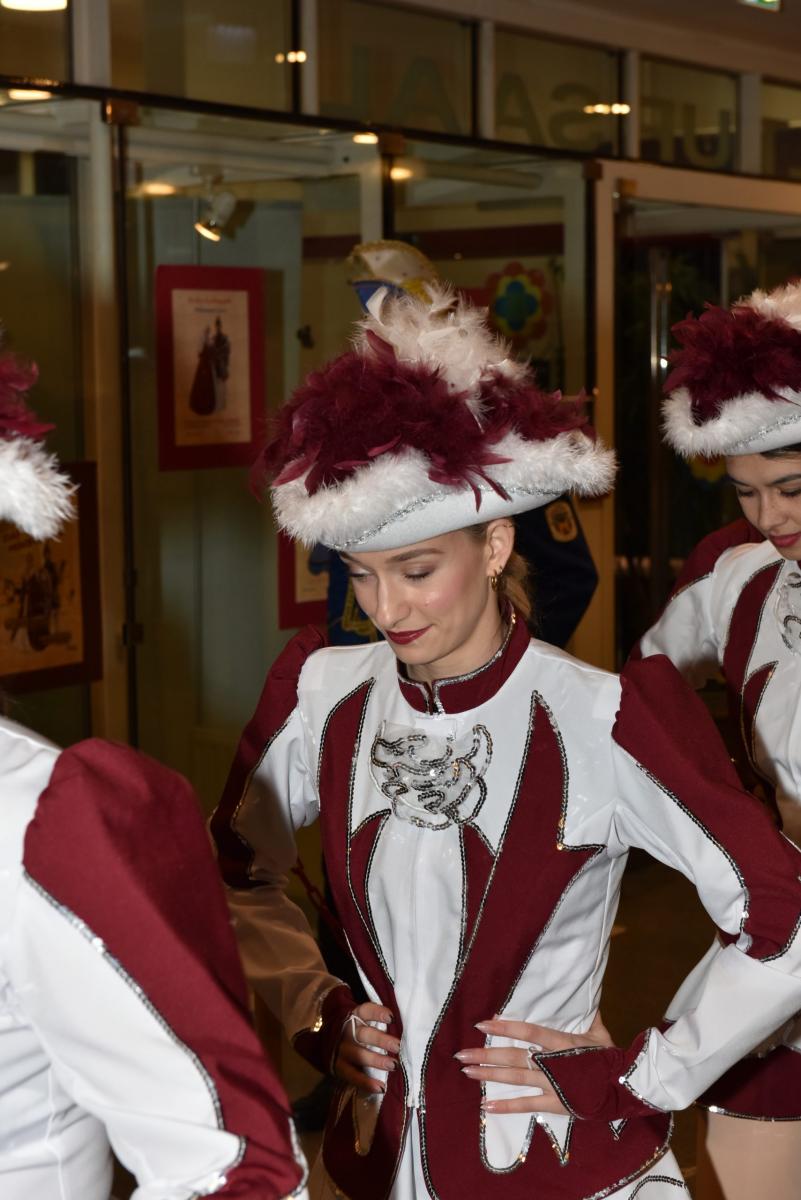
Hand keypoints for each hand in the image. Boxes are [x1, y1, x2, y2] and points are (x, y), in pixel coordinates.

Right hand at [334, 1002, 399, 1093]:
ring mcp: (341, 1050)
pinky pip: (352, 1076)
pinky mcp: (339, 1068)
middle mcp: (347, 1032)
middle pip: (364, 1034)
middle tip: (397, 1046)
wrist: (330, 1045)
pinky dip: (366, 1083)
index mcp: (354, 1017)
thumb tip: (405, 1030)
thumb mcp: (362, 1022)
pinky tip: (381, 1088)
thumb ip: (378, 1024)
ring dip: (377, 1060)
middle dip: (381, 1040)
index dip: (377, 1013)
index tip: (391, 1018)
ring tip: (393, 1065)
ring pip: (359, 1055)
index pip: (365, 1011)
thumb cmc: (356, 1033)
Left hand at [455, 1011, 613, 1114]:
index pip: (528, 1031)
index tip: (483, 1023)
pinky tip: (487, 1107)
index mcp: (561, 1042)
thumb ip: (586, 1013)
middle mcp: (552, 1062)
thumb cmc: (611, 1057)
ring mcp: (553, 1084)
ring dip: (490, 1075)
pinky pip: (528, 1105)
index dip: (505, 1027)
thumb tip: (582, 993)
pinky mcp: (556, 1103)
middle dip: (486, 1054)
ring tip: (468, 1072)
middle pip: (514, 1056)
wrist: (628, 1086)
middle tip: (461, 1054)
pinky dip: (507, 1106)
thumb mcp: (598, 1031)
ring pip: (516, 1078)